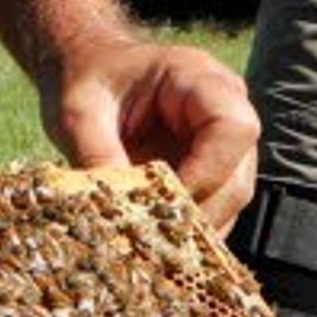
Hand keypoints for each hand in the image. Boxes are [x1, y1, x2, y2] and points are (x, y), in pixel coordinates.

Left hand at [44, 30, 257, 228]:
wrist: (86, 70)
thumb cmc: (87, 78)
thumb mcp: (79, 111)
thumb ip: (95, 155)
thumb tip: (115, 212)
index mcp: (198, 78)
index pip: (233, 128)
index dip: (208, 172)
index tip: (164, 202)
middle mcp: (224, 109)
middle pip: (237, 176)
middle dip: (198, 213)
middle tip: (152, 239)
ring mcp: (222, 143)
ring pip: (231, 200)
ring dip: (193, 229)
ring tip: (151, 247)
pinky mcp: (211, 170)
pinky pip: (215, 209)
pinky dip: (188, 230)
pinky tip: (155, 243)